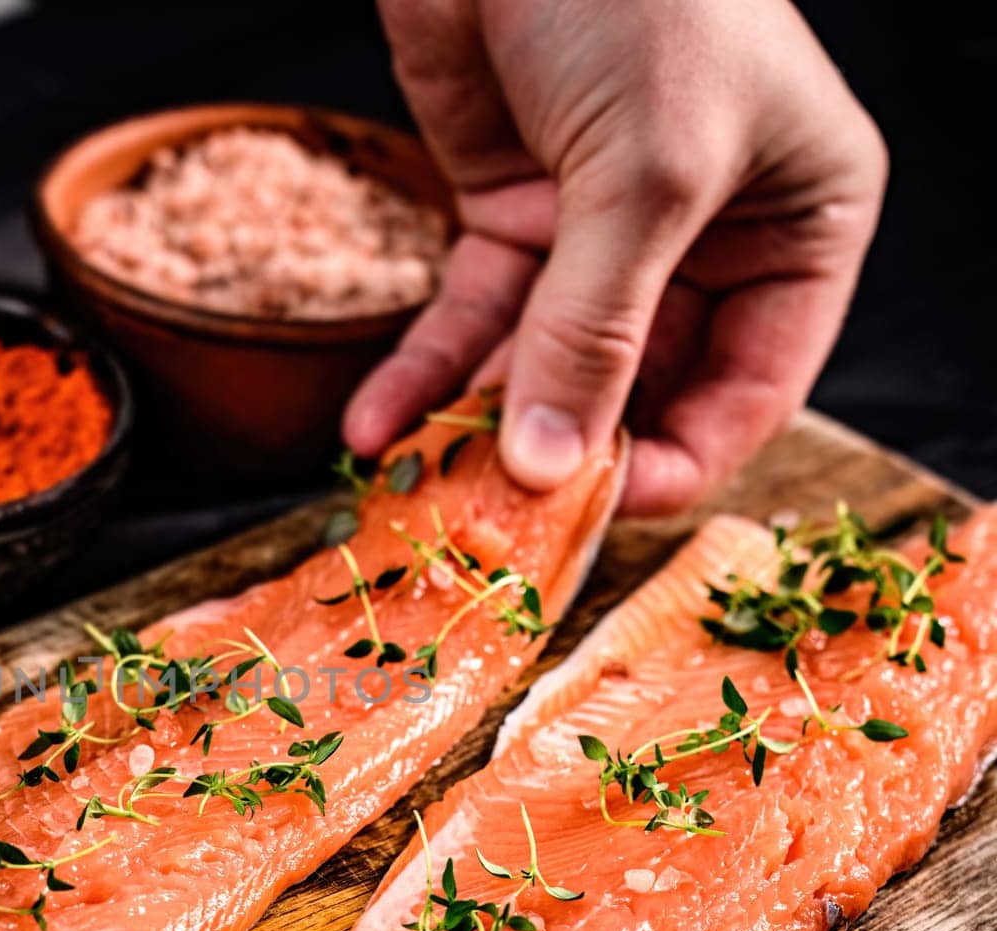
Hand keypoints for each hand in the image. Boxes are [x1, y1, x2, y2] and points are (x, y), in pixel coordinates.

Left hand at [346, 0, 887, 513]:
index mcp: (797, 228)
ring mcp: (601, 237)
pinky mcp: (511, 218)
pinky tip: (372, 429)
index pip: (749, 392)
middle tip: (487, 520)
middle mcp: (705, 243)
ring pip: (543, 368)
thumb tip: (555, 467)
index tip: (592, 511)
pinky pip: (469, 323)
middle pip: (638, 394)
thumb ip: (599, 329)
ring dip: (477, 428)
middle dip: (562, 455)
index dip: (672, 463)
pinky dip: (421, 375)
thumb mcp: (647, 172)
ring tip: (416, 485)